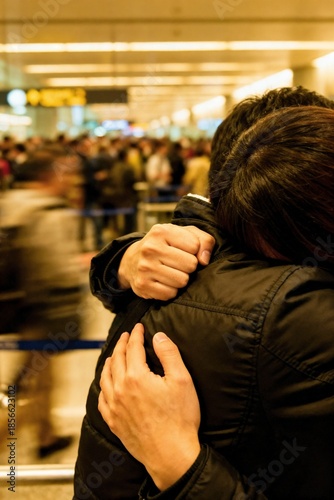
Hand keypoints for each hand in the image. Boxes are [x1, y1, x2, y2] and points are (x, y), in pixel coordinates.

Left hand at [98, 323, 200, 490]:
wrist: (171, 455)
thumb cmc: (180, 419)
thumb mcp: (182, 381)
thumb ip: (169, 354)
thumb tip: (158, 336)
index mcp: (136, 376)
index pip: (133, 348)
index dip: (136, 334)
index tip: (139, 327)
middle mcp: (120, 389)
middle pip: (117, 359)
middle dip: (122, 344)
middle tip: (127, 335)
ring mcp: (114, 406)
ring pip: (105, 377)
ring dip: (110, 362)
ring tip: (114, 355)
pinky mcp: (113, 421)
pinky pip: (102, 398)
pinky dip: (103, 385)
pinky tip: (107, 384)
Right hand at [117, 224, 214, 299]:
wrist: (132, 261)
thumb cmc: (166, 246)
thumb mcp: (184, 235)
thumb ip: (204, 240)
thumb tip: (204, 260)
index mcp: (161, 231)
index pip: (195, 246)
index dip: (194, 250)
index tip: (183, 250)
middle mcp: (151, 248)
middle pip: (191, 264)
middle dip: (188, 266)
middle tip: (177, 264)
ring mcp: (145, 267)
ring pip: (182, 281)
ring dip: (181, 279)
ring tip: (170, 272)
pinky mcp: (142, 285)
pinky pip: (170, 294)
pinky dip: (171, 290)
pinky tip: (163, 282)